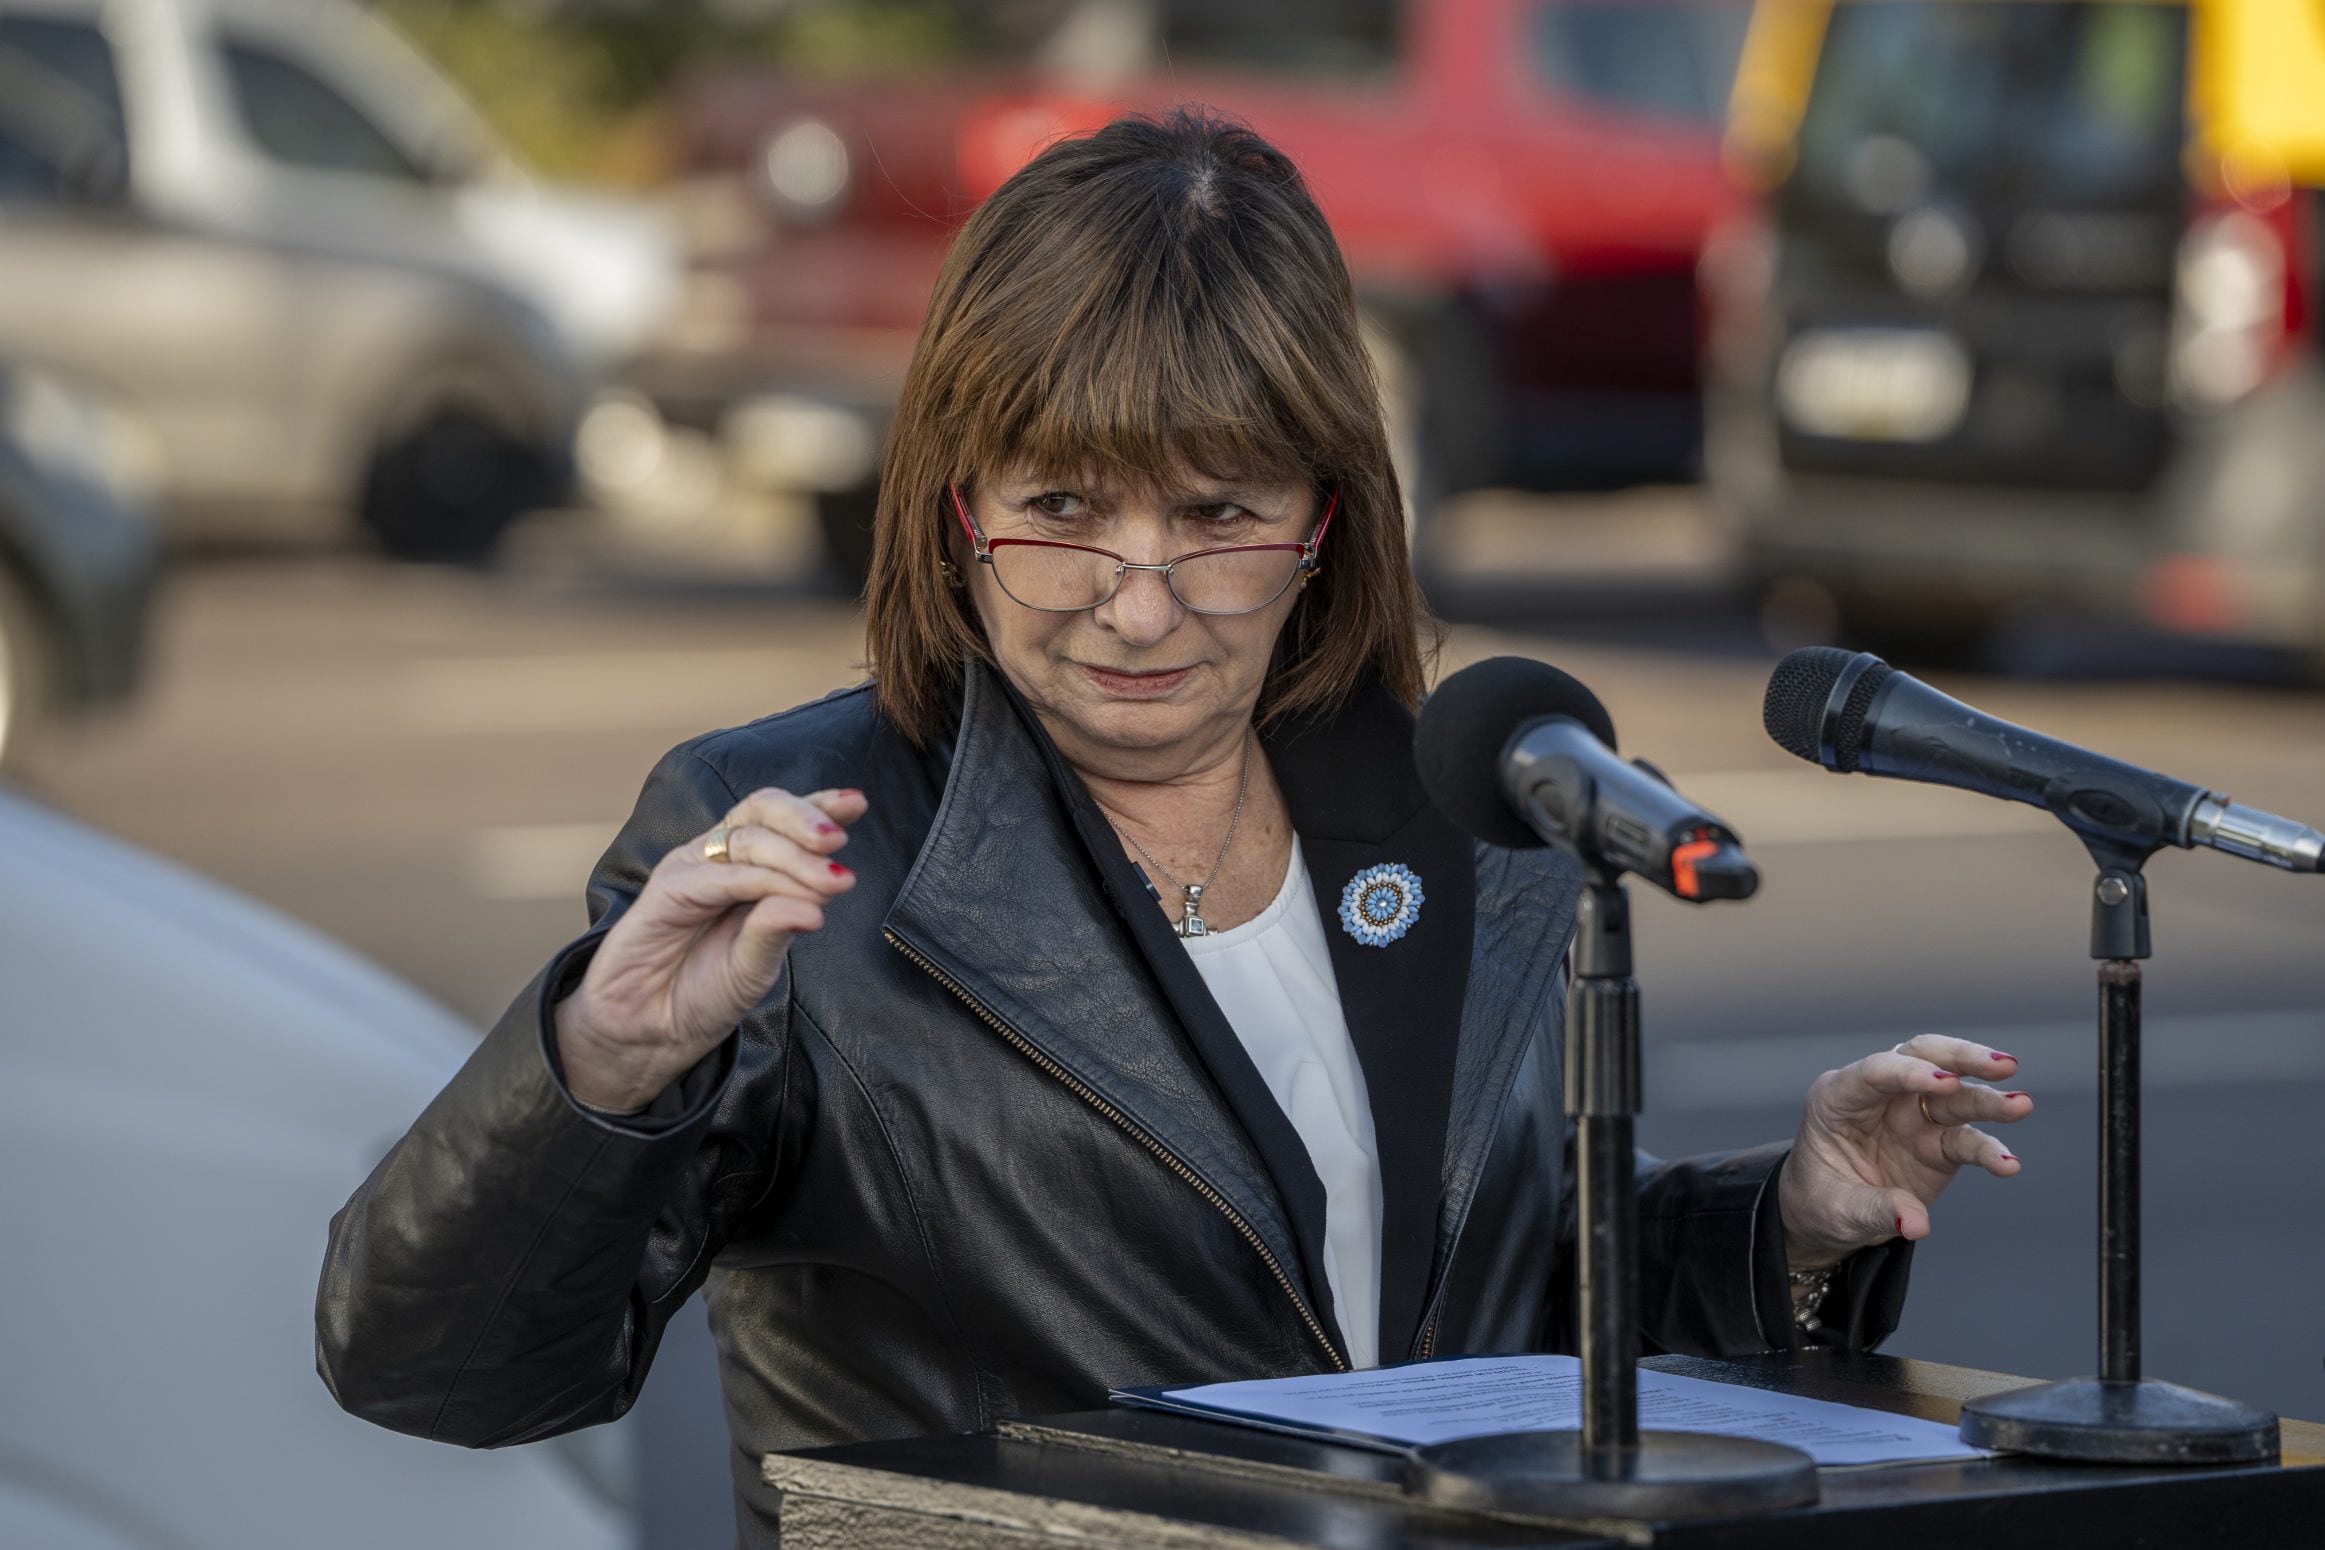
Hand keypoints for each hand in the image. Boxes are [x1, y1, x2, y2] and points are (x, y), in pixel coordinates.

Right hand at [554, 786, 868, 1112]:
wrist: (646, 1032)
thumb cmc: (701, 994)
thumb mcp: (755, 967)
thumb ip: (781, 930)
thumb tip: (820, 907)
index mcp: (744, 867)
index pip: (782, 820)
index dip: (818, 805)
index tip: (857, 803)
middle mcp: (717, 859)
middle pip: (763, 810)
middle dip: (807, 819)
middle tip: (838, 844)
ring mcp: (691, 870)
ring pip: (748, 839)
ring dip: (796, 857)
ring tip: (833, 883)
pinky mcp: (667, 890)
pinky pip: (721, 877)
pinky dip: (762, 883)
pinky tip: (795, 902)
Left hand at [1779, 1034, 2032, 1271]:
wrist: (1829, 1218)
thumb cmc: (1820, 1202)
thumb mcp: (1837, 1209)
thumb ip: (1876, 1209)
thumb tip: (1916, 1224)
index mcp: (1838, 1098)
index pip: (1876, 1071)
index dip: (1910, 1072)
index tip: (1947, 1083)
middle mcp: (1879, 1099)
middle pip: (1924, 1060)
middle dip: (1963, 1058)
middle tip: (2002, 1066)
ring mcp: (1912, 1118)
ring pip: (1956, 1095)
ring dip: (1989, 1098)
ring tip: (2021, 1105)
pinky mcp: (1938, 1145)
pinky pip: (1967, 1141)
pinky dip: (1990, 1150)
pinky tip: (2008, 1165)